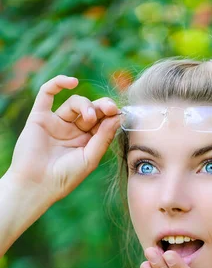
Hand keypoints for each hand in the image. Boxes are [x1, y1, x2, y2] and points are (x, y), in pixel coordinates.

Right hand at [7, 74, 121, 204]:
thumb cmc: (65, 177)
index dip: (110, 114)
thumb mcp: (90, 158)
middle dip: (101, 107)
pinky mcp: (39, 118)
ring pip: (73, 103)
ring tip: (89, 117)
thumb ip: (104, 137)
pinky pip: (46, 94)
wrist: (37, 185)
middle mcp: (72, 131)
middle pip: (90, 110)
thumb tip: (118, 115)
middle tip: (109, 108)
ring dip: (85, 105)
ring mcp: (56, 123)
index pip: (101, 121)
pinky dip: (58, 83)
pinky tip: (72, 82)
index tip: (118, 112)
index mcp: (86, 142)